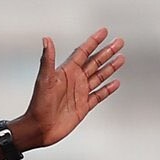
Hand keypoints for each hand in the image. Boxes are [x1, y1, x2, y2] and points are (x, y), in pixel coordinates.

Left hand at [17, 28, 124, 149]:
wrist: (39, 128)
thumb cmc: (38, 104)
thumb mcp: (44, 79)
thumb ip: (47, 59)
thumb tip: (46, 39)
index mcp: (66, 72)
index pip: (83, 52)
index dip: (93, 42)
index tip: (104, 31)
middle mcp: (74, 80)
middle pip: (94, 62)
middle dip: (107, 51)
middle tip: (119, 41)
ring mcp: (80, 93)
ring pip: (99, 76)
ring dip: (110, 67)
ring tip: (121, 58)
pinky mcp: (84, 106)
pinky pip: (99, 95)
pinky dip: (108, 89)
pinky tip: (116, 83)